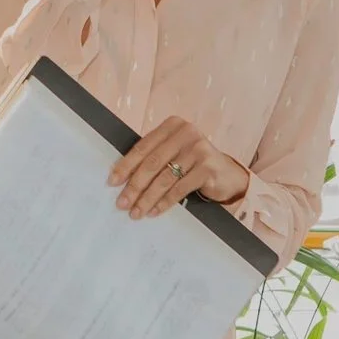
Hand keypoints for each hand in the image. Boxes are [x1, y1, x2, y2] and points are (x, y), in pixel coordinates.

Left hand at [110, 116, 249, 218]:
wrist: (226, 174)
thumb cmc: (192, 164)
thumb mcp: (173, 154)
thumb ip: (153, 158)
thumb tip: (121, 179)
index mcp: (172, 126)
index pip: (143, 147)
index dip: (125, 166)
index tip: (112, 182)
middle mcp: (186, 133)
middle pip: (152, 163)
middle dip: (134, 185)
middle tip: (122, 203)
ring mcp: (199, 149)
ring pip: (165, 178)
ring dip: (147, 198)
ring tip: (136, 212)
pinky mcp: (208, 168)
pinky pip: (179, 188)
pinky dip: (164, 202)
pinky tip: (154, 211)